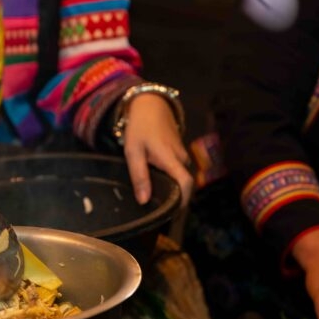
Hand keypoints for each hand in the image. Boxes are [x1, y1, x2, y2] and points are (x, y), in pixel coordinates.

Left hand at [121, 93, 192, 207]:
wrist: (151, 105)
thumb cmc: (140, 127)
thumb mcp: (133, 151)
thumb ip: (139, 176)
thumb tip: (144, 201)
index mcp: (171, 158)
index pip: (186, 184)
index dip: (183, 201)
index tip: (173, 213)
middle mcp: (181, 158)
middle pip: (183, 184)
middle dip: (174, 197)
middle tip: (158, 208)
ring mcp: (182, 155)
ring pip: (180, 177)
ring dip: (171, 186)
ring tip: (154, 194)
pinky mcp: (180, 153)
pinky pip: (178, 170)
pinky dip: (170, 177)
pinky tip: (156, 179)